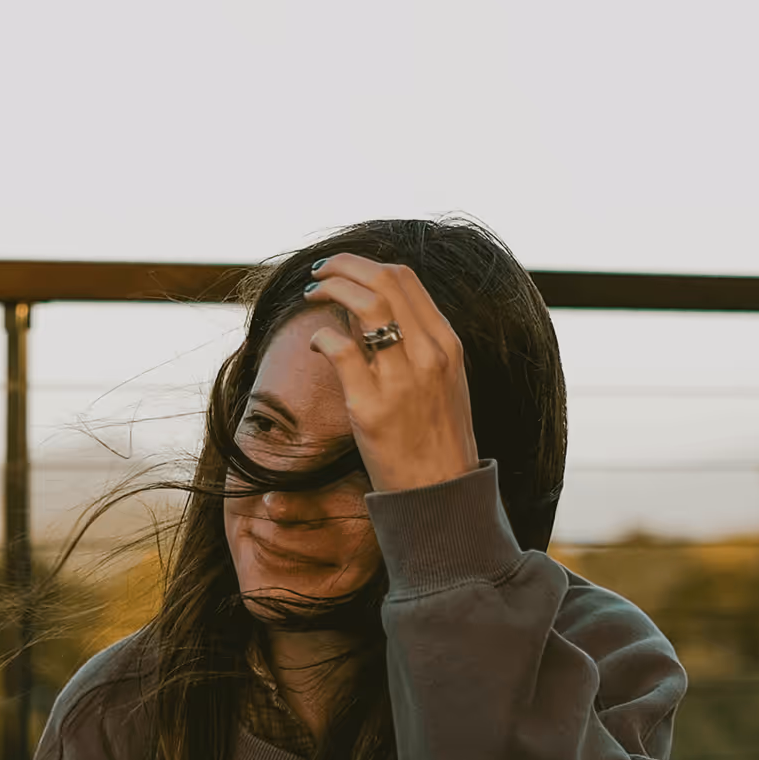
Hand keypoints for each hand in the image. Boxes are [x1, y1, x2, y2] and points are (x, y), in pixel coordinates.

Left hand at [303, 255, 479, 494]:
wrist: (441, 495)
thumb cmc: (437, 440)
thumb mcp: (443, 383)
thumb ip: (416, 346)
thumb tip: (369, 311)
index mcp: (447, 345)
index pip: (405, 278)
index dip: (365, 264)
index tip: (343, 270)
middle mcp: (429, 355)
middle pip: (384, 280)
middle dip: (343, 265)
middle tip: (319, 273)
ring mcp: (402, 381)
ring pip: (364, 305)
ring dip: (331, 289)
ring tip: (312, 294)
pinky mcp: (372, 408)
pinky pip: (340, 350)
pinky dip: (321, 337)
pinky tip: (315, 344)